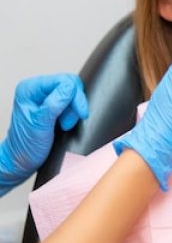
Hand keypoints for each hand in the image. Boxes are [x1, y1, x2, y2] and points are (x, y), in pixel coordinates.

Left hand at [0, 74, 87, 194]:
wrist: (21, 162)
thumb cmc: (25, 147)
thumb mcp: (41, 125)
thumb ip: (55, 104)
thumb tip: (70, 87)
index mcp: (30, 89)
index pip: (63, 80)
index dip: (75, 96)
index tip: (80, 112)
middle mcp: (37, 89)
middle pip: (69, 84)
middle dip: (74, 104)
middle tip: (68, 122)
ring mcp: (44, 96)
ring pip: (72, 93)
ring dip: (73, 110)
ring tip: (64, 125)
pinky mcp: (52, 103)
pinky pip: (70, 101)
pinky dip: (72, 113)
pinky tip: (64, 123)